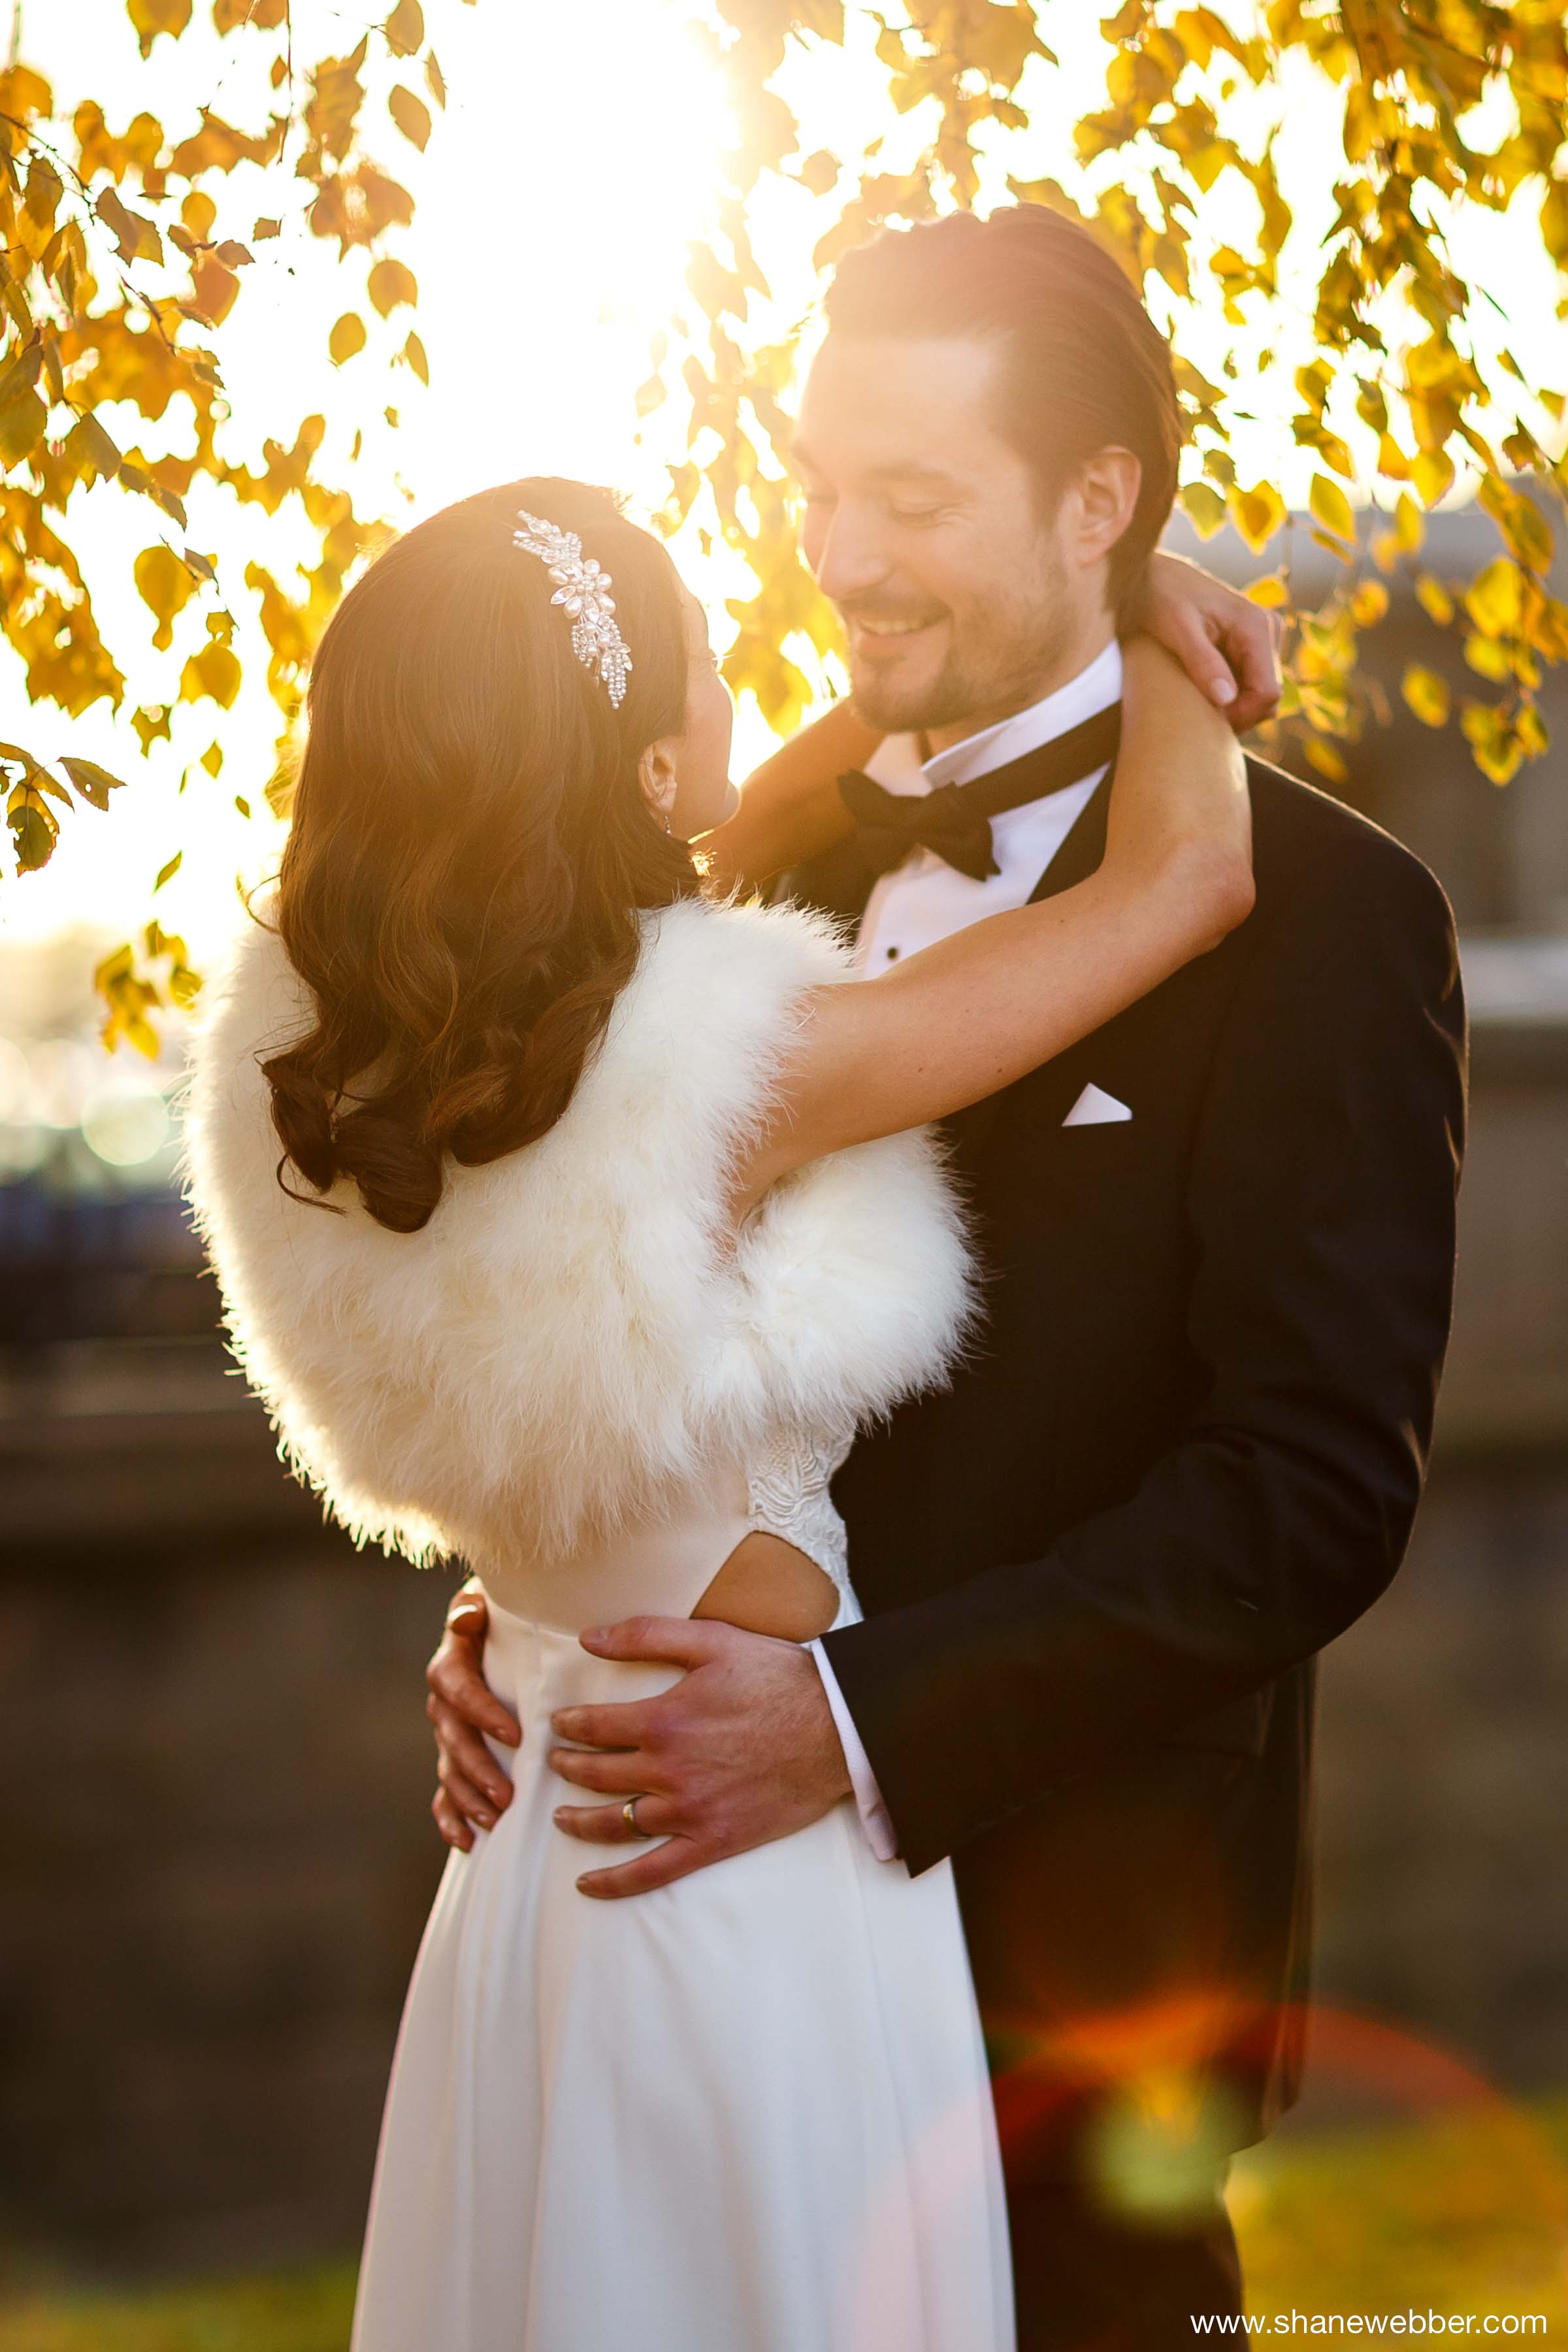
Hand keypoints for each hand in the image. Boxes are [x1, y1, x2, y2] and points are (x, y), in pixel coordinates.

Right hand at [426, 1580, 519, 1850]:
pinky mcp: (453, 1758)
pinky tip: (466, 1842)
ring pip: (450, 1771)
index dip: (483, 1712)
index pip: (460, 1690)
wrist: (494, 1630)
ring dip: (469, 1799)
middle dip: (479, 1770)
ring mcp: (447, 1735)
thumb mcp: (488, 1602)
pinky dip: (451, 1818)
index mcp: (452, 1665)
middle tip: (506, 1795)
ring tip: (495, 1821)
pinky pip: (444, 1793)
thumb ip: (473, 1608)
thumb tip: (467, 1615)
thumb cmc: (502, 1618)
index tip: (515, 1734)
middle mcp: (444, 1704)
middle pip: (453, 1739)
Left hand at [549, 1616, 851, 1898]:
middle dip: (569, 1767)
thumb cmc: (778, 1679)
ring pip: (616, 1823)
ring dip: (580, 1820)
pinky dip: (616, 1882)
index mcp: (664, 1720)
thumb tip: (589, 1638)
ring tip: (562, 1817)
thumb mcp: (713, 1640)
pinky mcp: (712, 1841)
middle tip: (556, 1763)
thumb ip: (646, 1635)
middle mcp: (668, 1770)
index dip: (570, 1725)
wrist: (837, 1729)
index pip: (595, 1726)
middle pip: (599, 1774)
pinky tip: (588, 1884)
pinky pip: (653, 1871)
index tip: (560, 1724)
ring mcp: (689, 1811)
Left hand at [1135, 550, 1280, 733]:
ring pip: (1261, 692)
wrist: (1153, 575)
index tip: (1208, 721)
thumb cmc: (1161, 597)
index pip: (1268, 692)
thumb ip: (1202, 662)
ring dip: (1235, 705)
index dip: (1242, 716)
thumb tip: (1226, 699)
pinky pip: (1251, 681)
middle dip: (1239, 713)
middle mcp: (1268, 629)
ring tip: (1199, 701)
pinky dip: (1231, 694)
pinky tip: (1204, 690)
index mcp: (1256, 626)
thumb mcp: (1177, 630)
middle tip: (1200, 718)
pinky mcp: (1251, 643)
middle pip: (1268, 696)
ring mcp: (1263, 636)